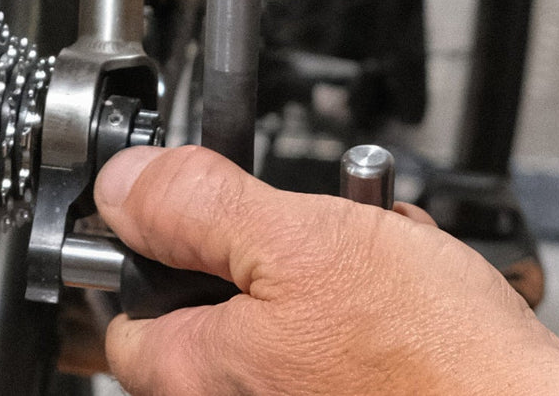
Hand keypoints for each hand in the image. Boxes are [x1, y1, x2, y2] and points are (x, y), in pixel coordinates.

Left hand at [94, 146, 558, 394]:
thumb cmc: (435, 355)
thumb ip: (200, 208)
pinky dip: (368, 313)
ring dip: (331, 273)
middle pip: (217, 313)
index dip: (158, 251)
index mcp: (198, 376)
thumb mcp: (305, 242)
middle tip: (323, 235)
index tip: (201, 220)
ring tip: (384, 259)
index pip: (128, 317)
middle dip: (270, 255)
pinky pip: (338, 350)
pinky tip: (409, 295)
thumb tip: (124, 183)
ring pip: (287, 321)